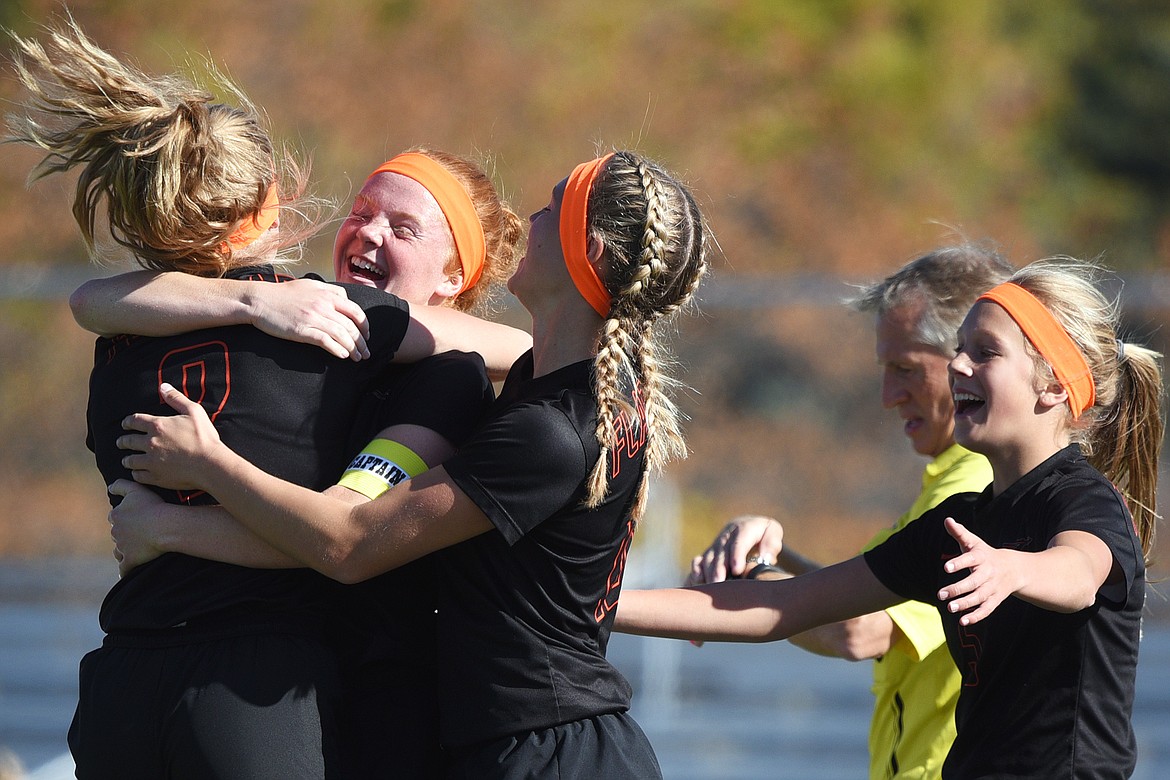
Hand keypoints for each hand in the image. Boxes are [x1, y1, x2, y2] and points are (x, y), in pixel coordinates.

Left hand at [108, 480, 168, 574]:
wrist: (165, 526)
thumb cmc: (153, 506)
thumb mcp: (136, 489)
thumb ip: (120, 485)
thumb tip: (108, 487)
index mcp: (116, 515)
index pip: (115, 516)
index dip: (125, 516)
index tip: (136, 517)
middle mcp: (116, 532)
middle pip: (118, 534)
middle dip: (126, 534)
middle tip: (141, 532)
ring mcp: (122, 548)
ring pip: (119, 550)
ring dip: (125, 550)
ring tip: (136, 549)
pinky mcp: (130, 560)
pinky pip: (124, 568)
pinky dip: (125, 569)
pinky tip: (127, 571)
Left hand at [117, 383, 223, 490]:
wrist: (209, 464)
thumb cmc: (204, 437)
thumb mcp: (194, 411)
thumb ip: (176, 398)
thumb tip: (163, 386)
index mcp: (157, 426)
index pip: (134, 421)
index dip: (127, 422)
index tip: (125, 424)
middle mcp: (150, 443)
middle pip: (128, 441)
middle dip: (122, 441)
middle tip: (121, 442)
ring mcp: (151, 461)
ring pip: (130, 460)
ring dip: (127, 459)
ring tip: (127, 460)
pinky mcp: (155, 476)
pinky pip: (138, 475)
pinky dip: (136, 473)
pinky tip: (137, 472)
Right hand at [248, 278, 369, 359]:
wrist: (259, 300)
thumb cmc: (283, 293)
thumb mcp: (310, 285)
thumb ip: (329, 291)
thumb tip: (344, 298)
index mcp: (327, 295)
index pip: (355, 311)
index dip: (365, 325)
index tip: (366, 336)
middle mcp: (323, 305)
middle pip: (351, 326)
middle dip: (361, 342)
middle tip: (366, 352)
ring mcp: (313, 317)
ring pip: (341, 335)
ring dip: (352, 348)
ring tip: (357, 357)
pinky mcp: (302, 330)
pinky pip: (325, 341)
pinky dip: (337, 349)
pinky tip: (343, 356)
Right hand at [687, 515, 784, 584]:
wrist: (748, 528)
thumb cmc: (764, 534)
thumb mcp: (773, 532)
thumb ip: (771, 543)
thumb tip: (766, 556)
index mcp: (744, 528)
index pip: (740, 540)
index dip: (737, 554)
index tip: (737, 569)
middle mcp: (727, 535)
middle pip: (721, 551)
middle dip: (719, 567)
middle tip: (719, 582)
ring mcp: (716, 545)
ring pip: (709, 557)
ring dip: (709, 572)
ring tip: (712, 587)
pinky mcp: (709, 554)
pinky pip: (698, 562)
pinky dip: (697, 570)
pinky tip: (698, 581)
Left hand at [937, 517, 1019, 625]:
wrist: (1015, 569)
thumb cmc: (986, 554)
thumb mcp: (974, 542)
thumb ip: (959, 533)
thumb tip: (947, 520)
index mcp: (981, 557)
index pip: (970, 559)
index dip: (959, 563)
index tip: (946, 567)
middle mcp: (988, 573)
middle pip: (974, 582)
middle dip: (958, 589)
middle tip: (940, 595)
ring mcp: (993, 588)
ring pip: (980, 597)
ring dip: (965, 604)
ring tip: (950, 608)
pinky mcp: (995, 599)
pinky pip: (987, 609)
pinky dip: (977, 616)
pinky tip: (963, 621)